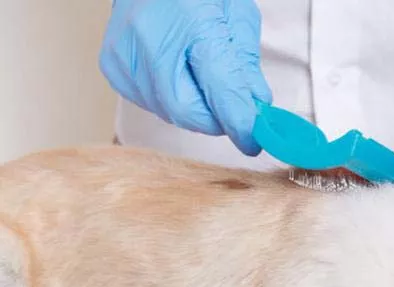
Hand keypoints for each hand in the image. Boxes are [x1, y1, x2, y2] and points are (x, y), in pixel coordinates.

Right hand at [99, 0, 270, 155]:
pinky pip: (150, 103)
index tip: (254, 140)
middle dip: (217, 118)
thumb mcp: (237, 15)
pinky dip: (172, 99)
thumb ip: (247, 65)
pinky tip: (177, 72)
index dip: (240, 122)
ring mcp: (125, 56)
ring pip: (169, 112)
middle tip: (232, 107)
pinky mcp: (112, 67)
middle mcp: (150, 41)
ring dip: (196, 108)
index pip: (220, 91)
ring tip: (201, 76)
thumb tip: (256, 107)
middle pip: (188, 112)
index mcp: (191, 22)